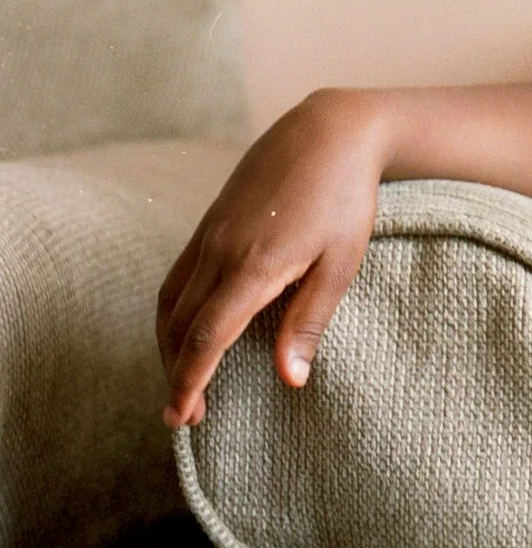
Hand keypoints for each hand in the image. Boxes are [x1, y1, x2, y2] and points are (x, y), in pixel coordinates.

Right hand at [157, 90, 389, 426]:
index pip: (206, 338)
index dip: (189, 382)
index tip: (181, 416)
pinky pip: (177, 277)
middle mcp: (220, 252)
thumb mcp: (342, 262)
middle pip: (180, 327)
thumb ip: (310, 321)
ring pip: (171, 303)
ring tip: (183, 382)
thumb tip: (290, 380)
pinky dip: (172, 313)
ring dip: (169, 347)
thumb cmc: (346, 197)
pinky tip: (186, 331)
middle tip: (186, 417)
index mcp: (254, 266)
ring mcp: (210, 235)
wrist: (329, 130)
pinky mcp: (210, 224)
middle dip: (176, 375)